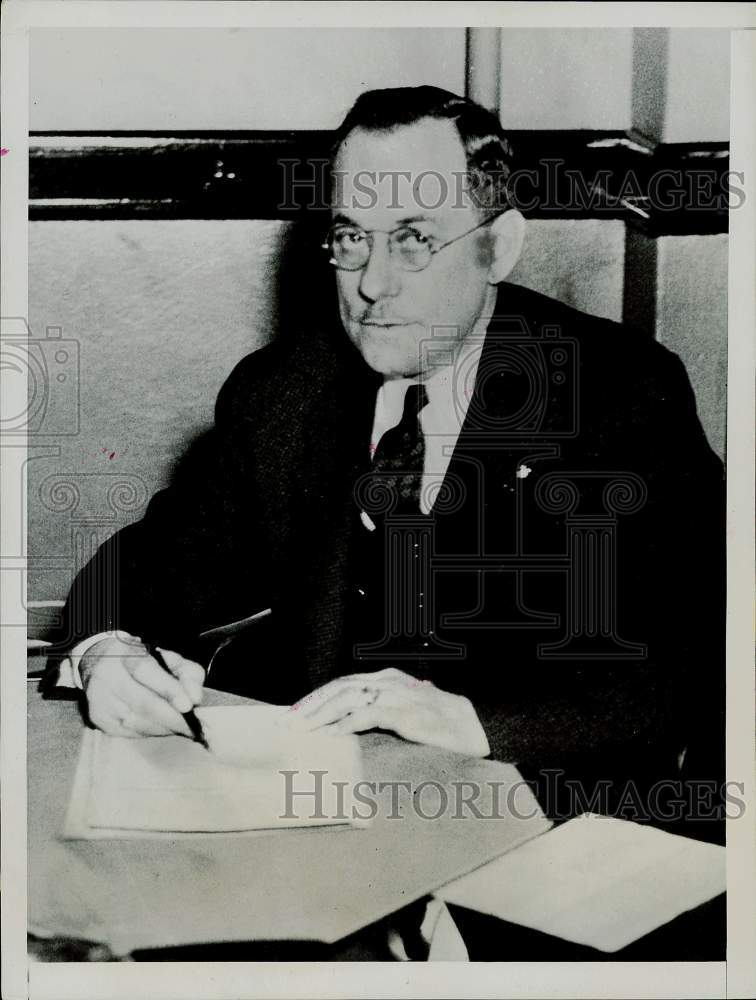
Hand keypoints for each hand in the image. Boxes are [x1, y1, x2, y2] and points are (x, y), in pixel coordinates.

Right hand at [79, 635, 204, 737]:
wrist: (98, 665)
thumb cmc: (143, 662)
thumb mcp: (168, 658)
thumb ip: (187, 673)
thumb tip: (196, 698)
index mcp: (124, 653)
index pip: (145, 670)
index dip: (168, 689)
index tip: (188, 705)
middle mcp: (107, 676)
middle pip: (143, 702)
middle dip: (173, 718)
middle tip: (196, 726)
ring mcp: (100, 700)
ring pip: (139, 721)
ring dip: (166, 728)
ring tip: (186, 728)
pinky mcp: (99, 719)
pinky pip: (132, 732)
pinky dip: (154, 732)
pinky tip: (166, 728)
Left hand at [287, 667, 489, 757]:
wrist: (473, 727)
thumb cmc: (438, 724)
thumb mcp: (405, 711)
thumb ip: (381, 712)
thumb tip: (351, 725)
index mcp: (386, 679)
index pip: (343, 684)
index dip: (317, 698)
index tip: (295, 713)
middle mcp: (387, 681)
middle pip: (339, 689)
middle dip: (311, 705)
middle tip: (288, 722)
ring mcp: (396, 695)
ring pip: (348, 699)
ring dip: (321, 715)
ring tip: (302, 729)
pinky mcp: (403, 713)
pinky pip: (367, 715)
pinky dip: (346, 723)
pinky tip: (330, 734)